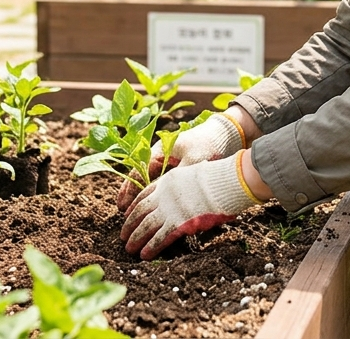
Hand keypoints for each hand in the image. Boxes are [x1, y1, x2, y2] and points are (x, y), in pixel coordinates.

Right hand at [117, 112, 244, 210]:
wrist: (226, 134)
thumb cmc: (208, 144)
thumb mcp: (194, 161)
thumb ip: (182, 179)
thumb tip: (171, 200)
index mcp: (160, 151)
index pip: (139, 173)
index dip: (130, 190)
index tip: (123, 205)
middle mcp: (161, 158)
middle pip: (141, 179)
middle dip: (132, 197)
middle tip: (124, 214)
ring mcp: (169, 164)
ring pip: (151, 184)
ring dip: (143, 198)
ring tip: (133, 215)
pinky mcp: (179, 171)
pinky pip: (163, 185)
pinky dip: (157, 196)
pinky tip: (155, 209)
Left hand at [121, 156, 258, 259]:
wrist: (223, 182)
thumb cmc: (216, 179)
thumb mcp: (193, 175)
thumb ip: (184, 186)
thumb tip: (185, 196)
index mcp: (167, 182)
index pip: (144, 195)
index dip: (134, 206)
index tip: (127, 215)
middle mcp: (164, 195)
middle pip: (141, 212)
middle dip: (130, 225)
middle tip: (123, 236)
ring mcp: (170, 209)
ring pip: (146, 226)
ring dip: (136, 238)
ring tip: (128, 249)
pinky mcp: (178, 223)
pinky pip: (160, 237)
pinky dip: (151, 247)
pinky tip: (144, 255)